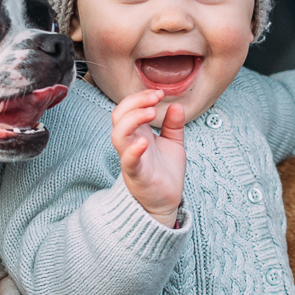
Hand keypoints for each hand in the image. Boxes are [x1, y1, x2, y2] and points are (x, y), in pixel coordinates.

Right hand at [111, 89, 186, 227]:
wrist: (166, 201)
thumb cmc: (165, 172)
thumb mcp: (173, 143)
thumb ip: (174, 124)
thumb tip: (176, 105)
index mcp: (138, 133)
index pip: (128, 108)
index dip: (140, 96)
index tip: (159, 92)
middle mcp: (131, 143)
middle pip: (118, 115)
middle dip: (134, 101)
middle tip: (155, 97)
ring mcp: (131, 158)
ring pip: (118, 135)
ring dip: (132, 119)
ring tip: (151, 112)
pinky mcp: (137, 174)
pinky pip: (129, 161)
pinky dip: (134, 150)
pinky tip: (145, 142)